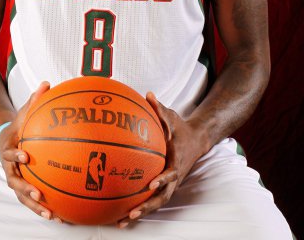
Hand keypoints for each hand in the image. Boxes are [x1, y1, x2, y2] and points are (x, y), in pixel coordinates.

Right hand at [0, 81, 61, 221]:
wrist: (6, 141)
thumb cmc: (19, 126)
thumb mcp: (24, 112)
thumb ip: (34, 99)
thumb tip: (46, 82)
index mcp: (9, 150)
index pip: (10, 154)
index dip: (16, 156)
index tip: (25, 156)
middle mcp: (10, 169)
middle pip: (15, 182)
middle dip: (26, 190)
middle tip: (38, 194)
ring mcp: (16, 180)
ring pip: (23, 197)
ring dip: (35, 207)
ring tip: (50, 214)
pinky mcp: (24, 188)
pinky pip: (33, 201)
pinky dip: (44, 208)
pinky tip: (61, 216)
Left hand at [117, 92, 206, 227]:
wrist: (196, 140)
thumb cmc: (181, 127)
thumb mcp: (172, 116)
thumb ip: (160, 108)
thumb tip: (148, 94)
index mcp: (177, 162)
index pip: (171, 174)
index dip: (162, 180)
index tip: (150, 184)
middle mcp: (174, 177)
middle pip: (162, 197)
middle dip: (147, 207)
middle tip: (132, 213)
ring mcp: (170, 184)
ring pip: (156, 204)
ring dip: (141, 213)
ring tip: (121, 222)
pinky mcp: (164, 187)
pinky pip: (151, 200)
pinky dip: (139, 208)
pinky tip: (120, 214)